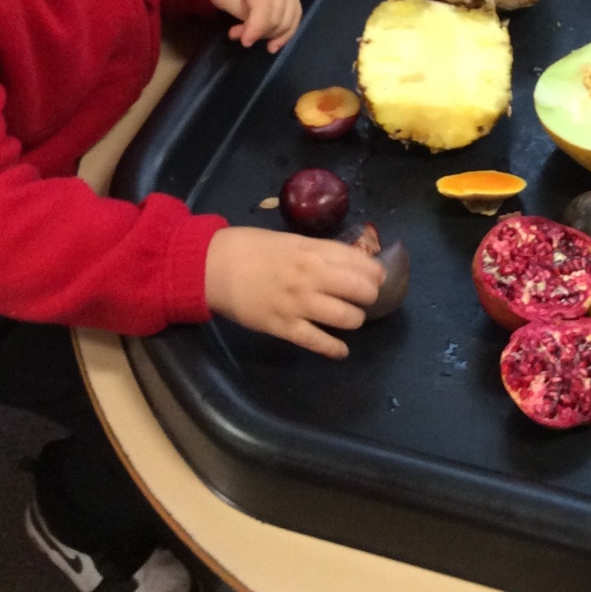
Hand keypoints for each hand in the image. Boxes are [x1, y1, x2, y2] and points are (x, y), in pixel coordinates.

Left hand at [200, 0, 301, 52]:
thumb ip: (242, 15)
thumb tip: (252, 37)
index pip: (265, 10)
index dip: (255, 30)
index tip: (243, 42)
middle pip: (277, 18)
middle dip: (258, 33)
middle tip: (236, 34)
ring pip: (288, 22)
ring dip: (270, 35)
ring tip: (250, 36)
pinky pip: (295, 19)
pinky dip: (285, 34)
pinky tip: (273, 45)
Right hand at [205, 226, 383, 358]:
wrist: (213, 266)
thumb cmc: (251, 248)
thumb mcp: (291, 241)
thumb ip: (320, 252)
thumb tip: (350, 263)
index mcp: (314, 251)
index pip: (360, 263)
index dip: (374, 273)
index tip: (377, 278)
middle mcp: (312, 276)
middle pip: (360, 291)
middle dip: (368, 296)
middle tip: (363, 299)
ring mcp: (299, 303)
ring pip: (346, 317)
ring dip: (354, 320)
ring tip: (350, 318)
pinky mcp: (283, 326)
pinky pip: (318, 342)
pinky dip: (334, 349)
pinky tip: (341, 350)